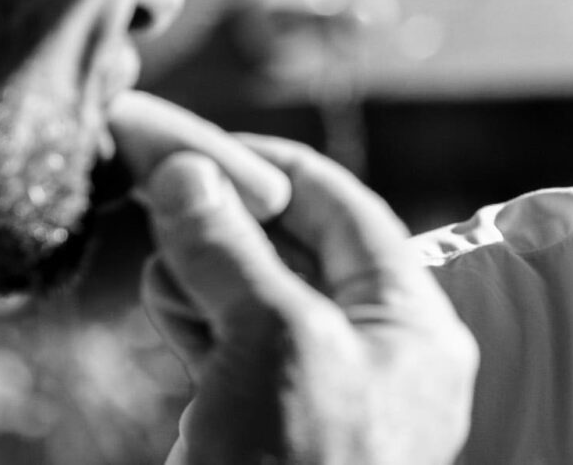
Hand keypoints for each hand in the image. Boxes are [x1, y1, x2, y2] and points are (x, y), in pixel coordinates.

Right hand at [110, 93, 477, 464]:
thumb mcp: (272, 343)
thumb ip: (232, 252)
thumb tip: (186, 170)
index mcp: (413, 326)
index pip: (349, 214)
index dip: (279, 169)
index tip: (209, 144)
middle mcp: (377, 354)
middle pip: (300, 251)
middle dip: (229, 214)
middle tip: (159, 179)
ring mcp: (321, 394)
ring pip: (259, 297)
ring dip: (206, 263)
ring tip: (162, 243)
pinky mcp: (267, 429)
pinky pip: (235, 349)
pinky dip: (197, 315)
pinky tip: (164, 294)